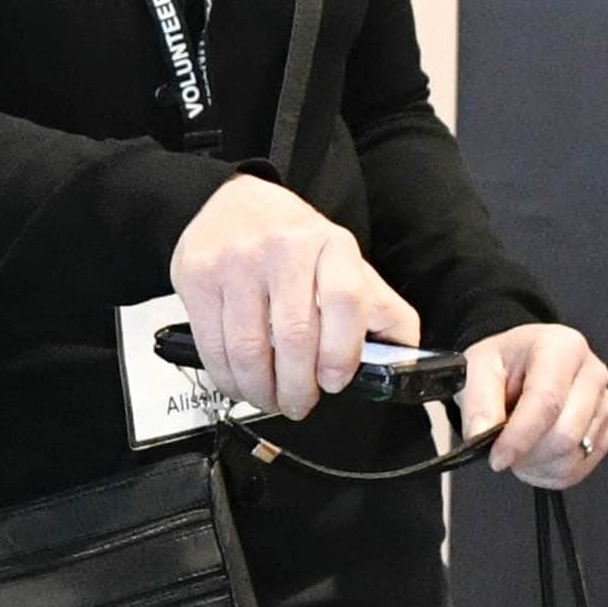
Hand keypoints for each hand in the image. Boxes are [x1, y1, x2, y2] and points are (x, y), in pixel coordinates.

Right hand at [169, 172, 414, 418]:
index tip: (335, 382)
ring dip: (261, 391)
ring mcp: (237, 262)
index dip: (342, 354)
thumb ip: (380, 308)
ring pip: (250, 349)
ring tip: (270, 399)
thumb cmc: (294, 243)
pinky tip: (241, 383)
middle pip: (296, 337)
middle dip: (299, 388)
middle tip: (300, 404)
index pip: (345, 301)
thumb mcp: (345, 264)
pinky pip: (213, 346)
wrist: (234, 202)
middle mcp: (284, 249)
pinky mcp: (199, 277)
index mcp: (331, 245)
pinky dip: (228, 379)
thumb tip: (408, 357)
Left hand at [455, 320, 607, 486]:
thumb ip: (478, 402)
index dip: (520, 437)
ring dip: (539, 463)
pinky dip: (553, 471)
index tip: (498, 457)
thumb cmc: (504, 364)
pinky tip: (537, 453)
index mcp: (561, 347)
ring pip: (573, 455)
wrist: (519, 367)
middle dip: (529, 453)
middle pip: (566, 434)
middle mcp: (592, 372)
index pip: (547, 401)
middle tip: (505, 449)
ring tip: (520, 446)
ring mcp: (604, 403)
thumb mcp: (476, 370)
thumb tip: (482, 434)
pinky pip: (581, 466)